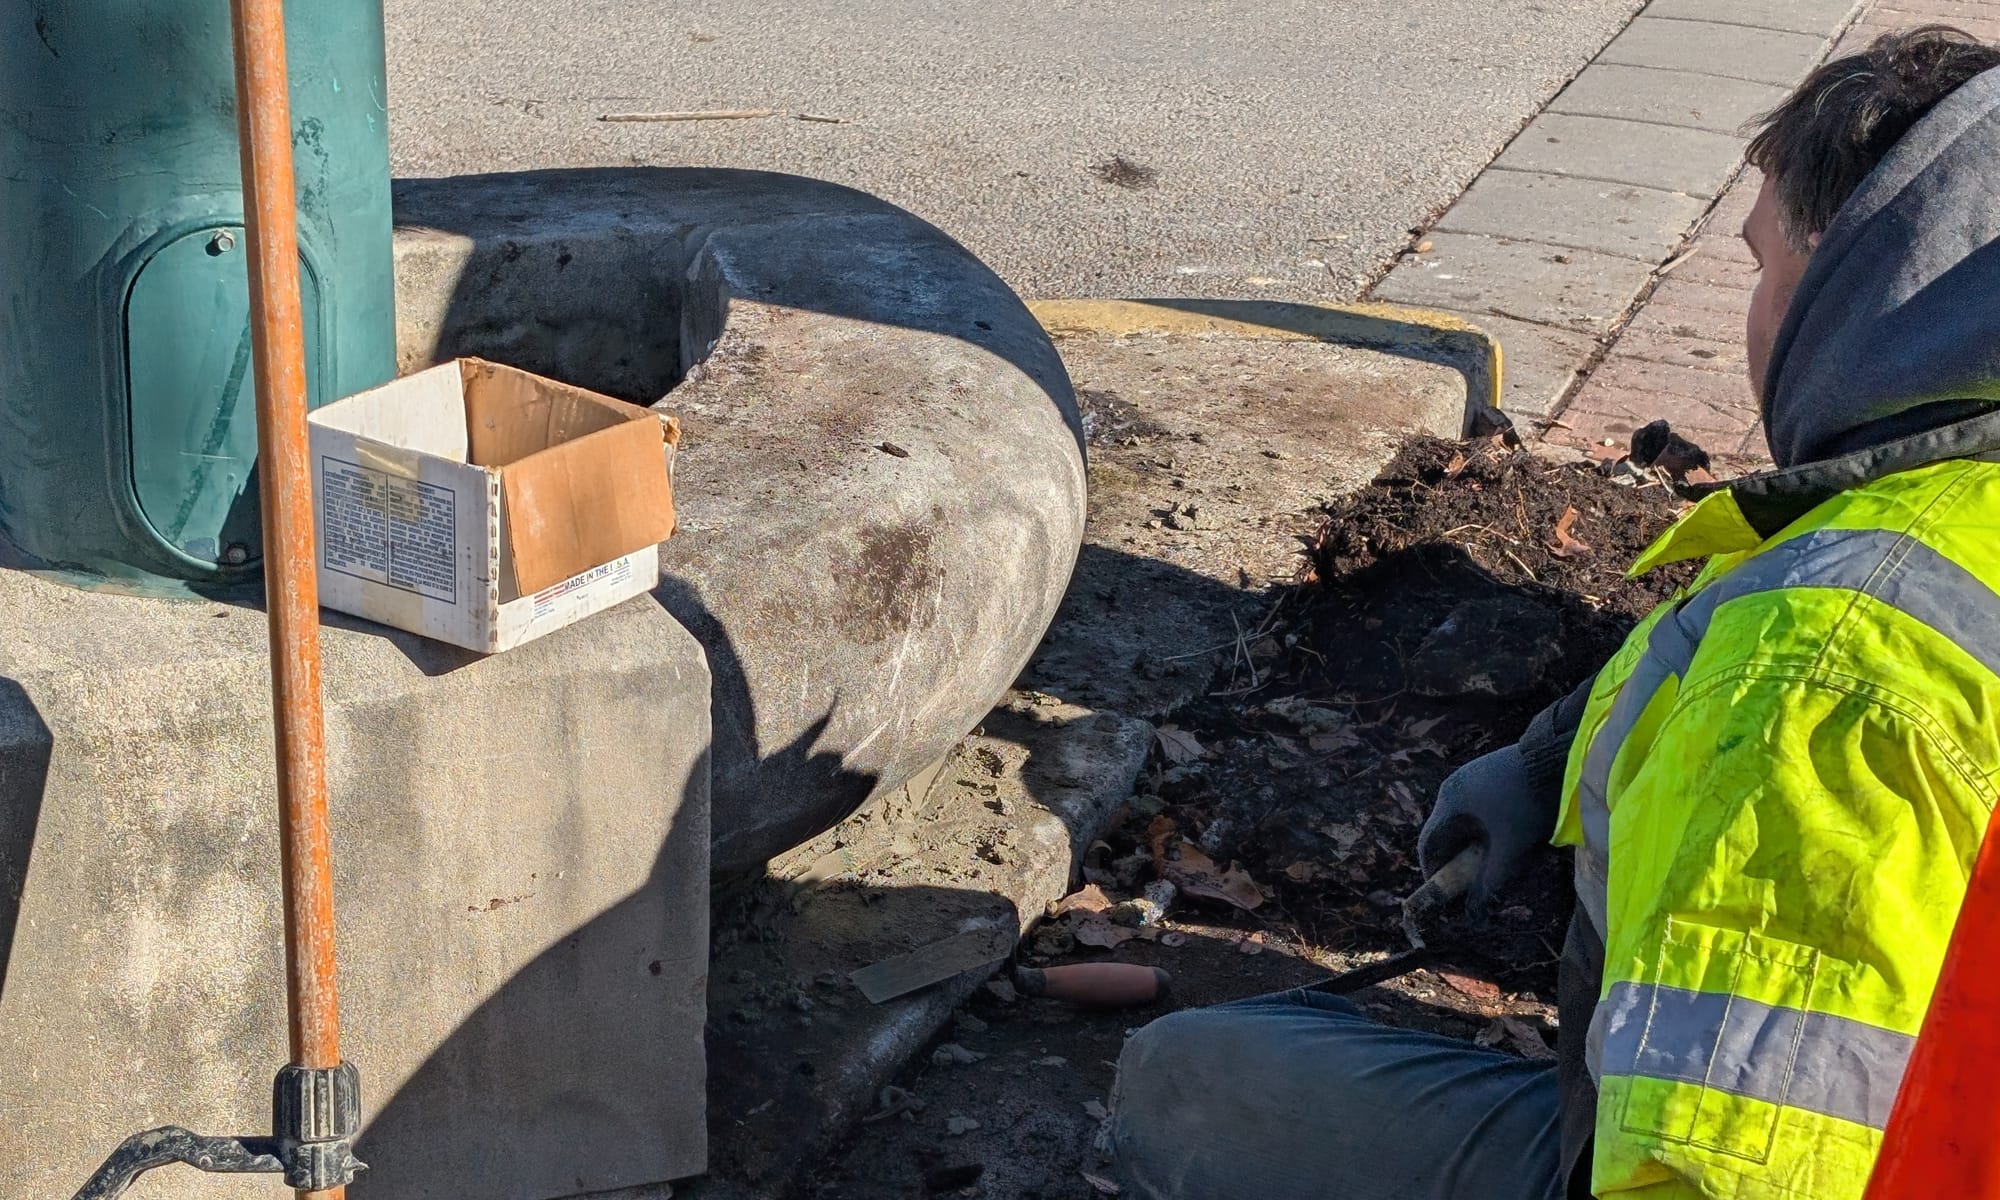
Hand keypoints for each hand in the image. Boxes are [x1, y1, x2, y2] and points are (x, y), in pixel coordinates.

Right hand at [1417, 744, 1557, 910]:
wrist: (1558, 758)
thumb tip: (1474, 915)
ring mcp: (1471, 775)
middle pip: (1445, 832)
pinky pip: (1477, 806)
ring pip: (1463, 819)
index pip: (1429, 844)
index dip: (1433, 872)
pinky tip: (1505, 834)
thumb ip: (1490, 883)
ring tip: (1491, 859)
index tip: (1445, 894)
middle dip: (1456, 859)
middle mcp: (1453, 786)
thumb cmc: (1528, 804)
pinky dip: (1484, 826)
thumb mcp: (1510, 849)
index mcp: (1449, 803)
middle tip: (1471, 880)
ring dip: (1472, 842)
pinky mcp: (1490, 771)